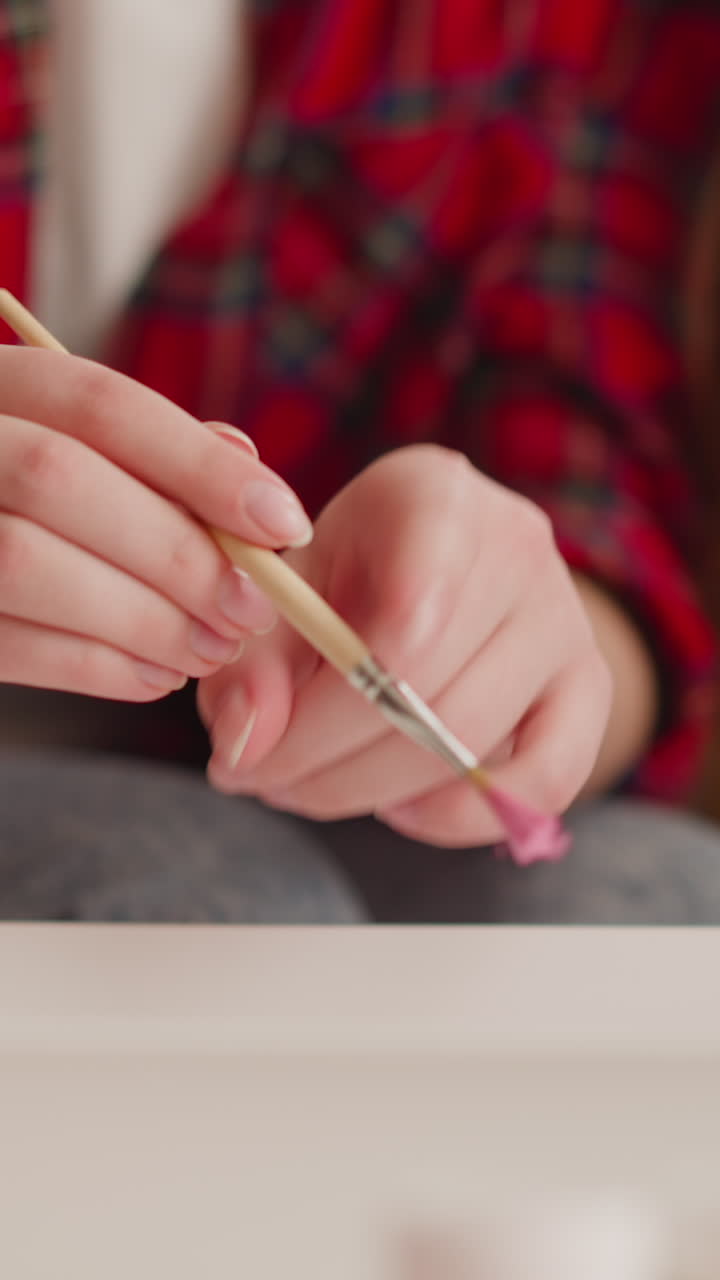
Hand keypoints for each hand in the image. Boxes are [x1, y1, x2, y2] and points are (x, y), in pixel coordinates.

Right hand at [0, 346, 311, 698]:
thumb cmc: (32, 504)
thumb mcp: (76, 450)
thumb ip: (151, 453)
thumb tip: (248, 466)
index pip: (99, 404)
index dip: (200, 465)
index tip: (284, 523)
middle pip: (61, 479)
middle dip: (175, 552)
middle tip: (252, 609)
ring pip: (25, 562)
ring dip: (141, 618)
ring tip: (211, 649)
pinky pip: (3, 643)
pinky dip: (95, 667)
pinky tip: (156, 675)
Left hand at [199, 446, 611, 846]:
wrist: (440, 570)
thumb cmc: (350, 577)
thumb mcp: (284, 598)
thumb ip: (248, 666)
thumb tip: (245, 746)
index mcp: (434, 495)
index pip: (403, 609)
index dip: (323, 702)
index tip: (249, 745)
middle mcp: (518, 544)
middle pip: (422, 688)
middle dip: (319, 761)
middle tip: (257, 782)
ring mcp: (566, 616)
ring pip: (466, 742)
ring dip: (367, 792)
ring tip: (304, 789)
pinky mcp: (591, 685)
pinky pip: (546, 781)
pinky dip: (462, 816)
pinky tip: (401, 807)